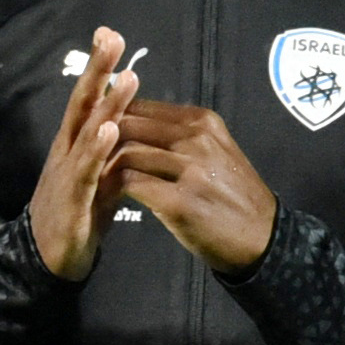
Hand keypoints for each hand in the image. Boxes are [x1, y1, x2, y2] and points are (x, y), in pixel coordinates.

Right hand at [27, 28, 141, 280]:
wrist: (47, 262)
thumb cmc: (75, 217)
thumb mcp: (96, 180)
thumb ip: (111, 153)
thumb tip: (130, 126)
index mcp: (74, 145)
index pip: (86, 99)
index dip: (98, 68)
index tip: (108, 33)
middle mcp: (66, 152)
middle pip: (82, 104)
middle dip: (97, 70)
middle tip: (111, 37)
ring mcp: (66, 174)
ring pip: (87, 132)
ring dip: (106, 104)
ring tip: (125, 79)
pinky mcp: (72, 199)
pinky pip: (86, 171)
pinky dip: (97, 148)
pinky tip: (110, 130)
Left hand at [105, 101, 279, 276]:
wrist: (262, 238)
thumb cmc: (232, 195)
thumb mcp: (214, 151)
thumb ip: (178, 135)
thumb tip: (134, 120)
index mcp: (202, 121)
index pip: (141, 106)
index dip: (111, 116)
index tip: (92, 129)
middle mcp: (196, 139)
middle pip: (128, 124)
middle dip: (100, 137)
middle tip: (81, 152)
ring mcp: (190, 170)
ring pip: (126, 153)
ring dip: (103, 165)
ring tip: (88, 175)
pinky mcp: (180, 202)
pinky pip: (131, 185)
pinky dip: (112, 188)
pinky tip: (103, 196)